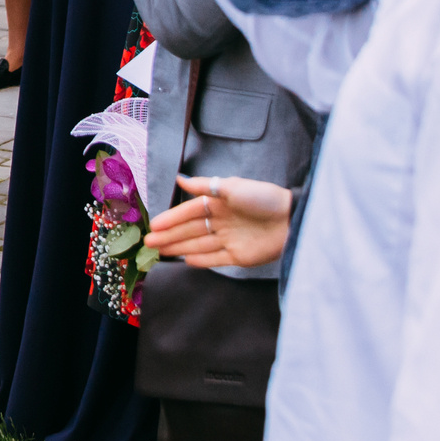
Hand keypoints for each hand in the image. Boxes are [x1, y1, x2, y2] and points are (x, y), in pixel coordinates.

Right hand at [144, 174, 292, 268]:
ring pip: (199, 244)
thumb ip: (205, 185)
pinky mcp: (239, 256)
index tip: (153, 225)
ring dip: (179, 247)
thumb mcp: (231, 186)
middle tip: (148, 242)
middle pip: (190, 230)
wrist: (291, 218)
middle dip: (169, 236)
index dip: (171, 218)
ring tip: (159, 251)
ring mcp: (229, 240)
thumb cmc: (262, 198)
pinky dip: (201, 260)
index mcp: (218, 203)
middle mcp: (221, 222)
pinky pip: (216, 259)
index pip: (189, 212)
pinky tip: (186, 260)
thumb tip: (180, 179)